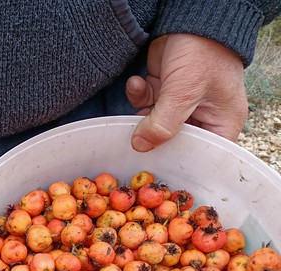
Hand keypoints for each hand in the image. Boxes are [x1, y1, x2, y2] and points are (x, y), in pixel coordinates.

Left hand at [126, 34, 247, 151]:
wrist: (189, 18)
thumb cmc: (203, 54)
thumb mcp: (184, 93)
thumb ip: (163, 124)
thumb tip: (141, 146)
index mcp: (221, 122)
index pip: (202, 154)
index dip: (180, 161)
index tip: (157, 163)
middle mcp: (202, 116)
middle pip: (173, 142)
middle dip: (154, 136)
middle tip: (138, 135)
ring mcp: (182, 104)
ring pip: (155, 123)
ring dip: (142, 114)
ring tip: (143, 100)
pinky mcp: (164, 90)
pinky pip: (146, 103)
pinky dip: (139, 96)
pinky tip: (137, 83)